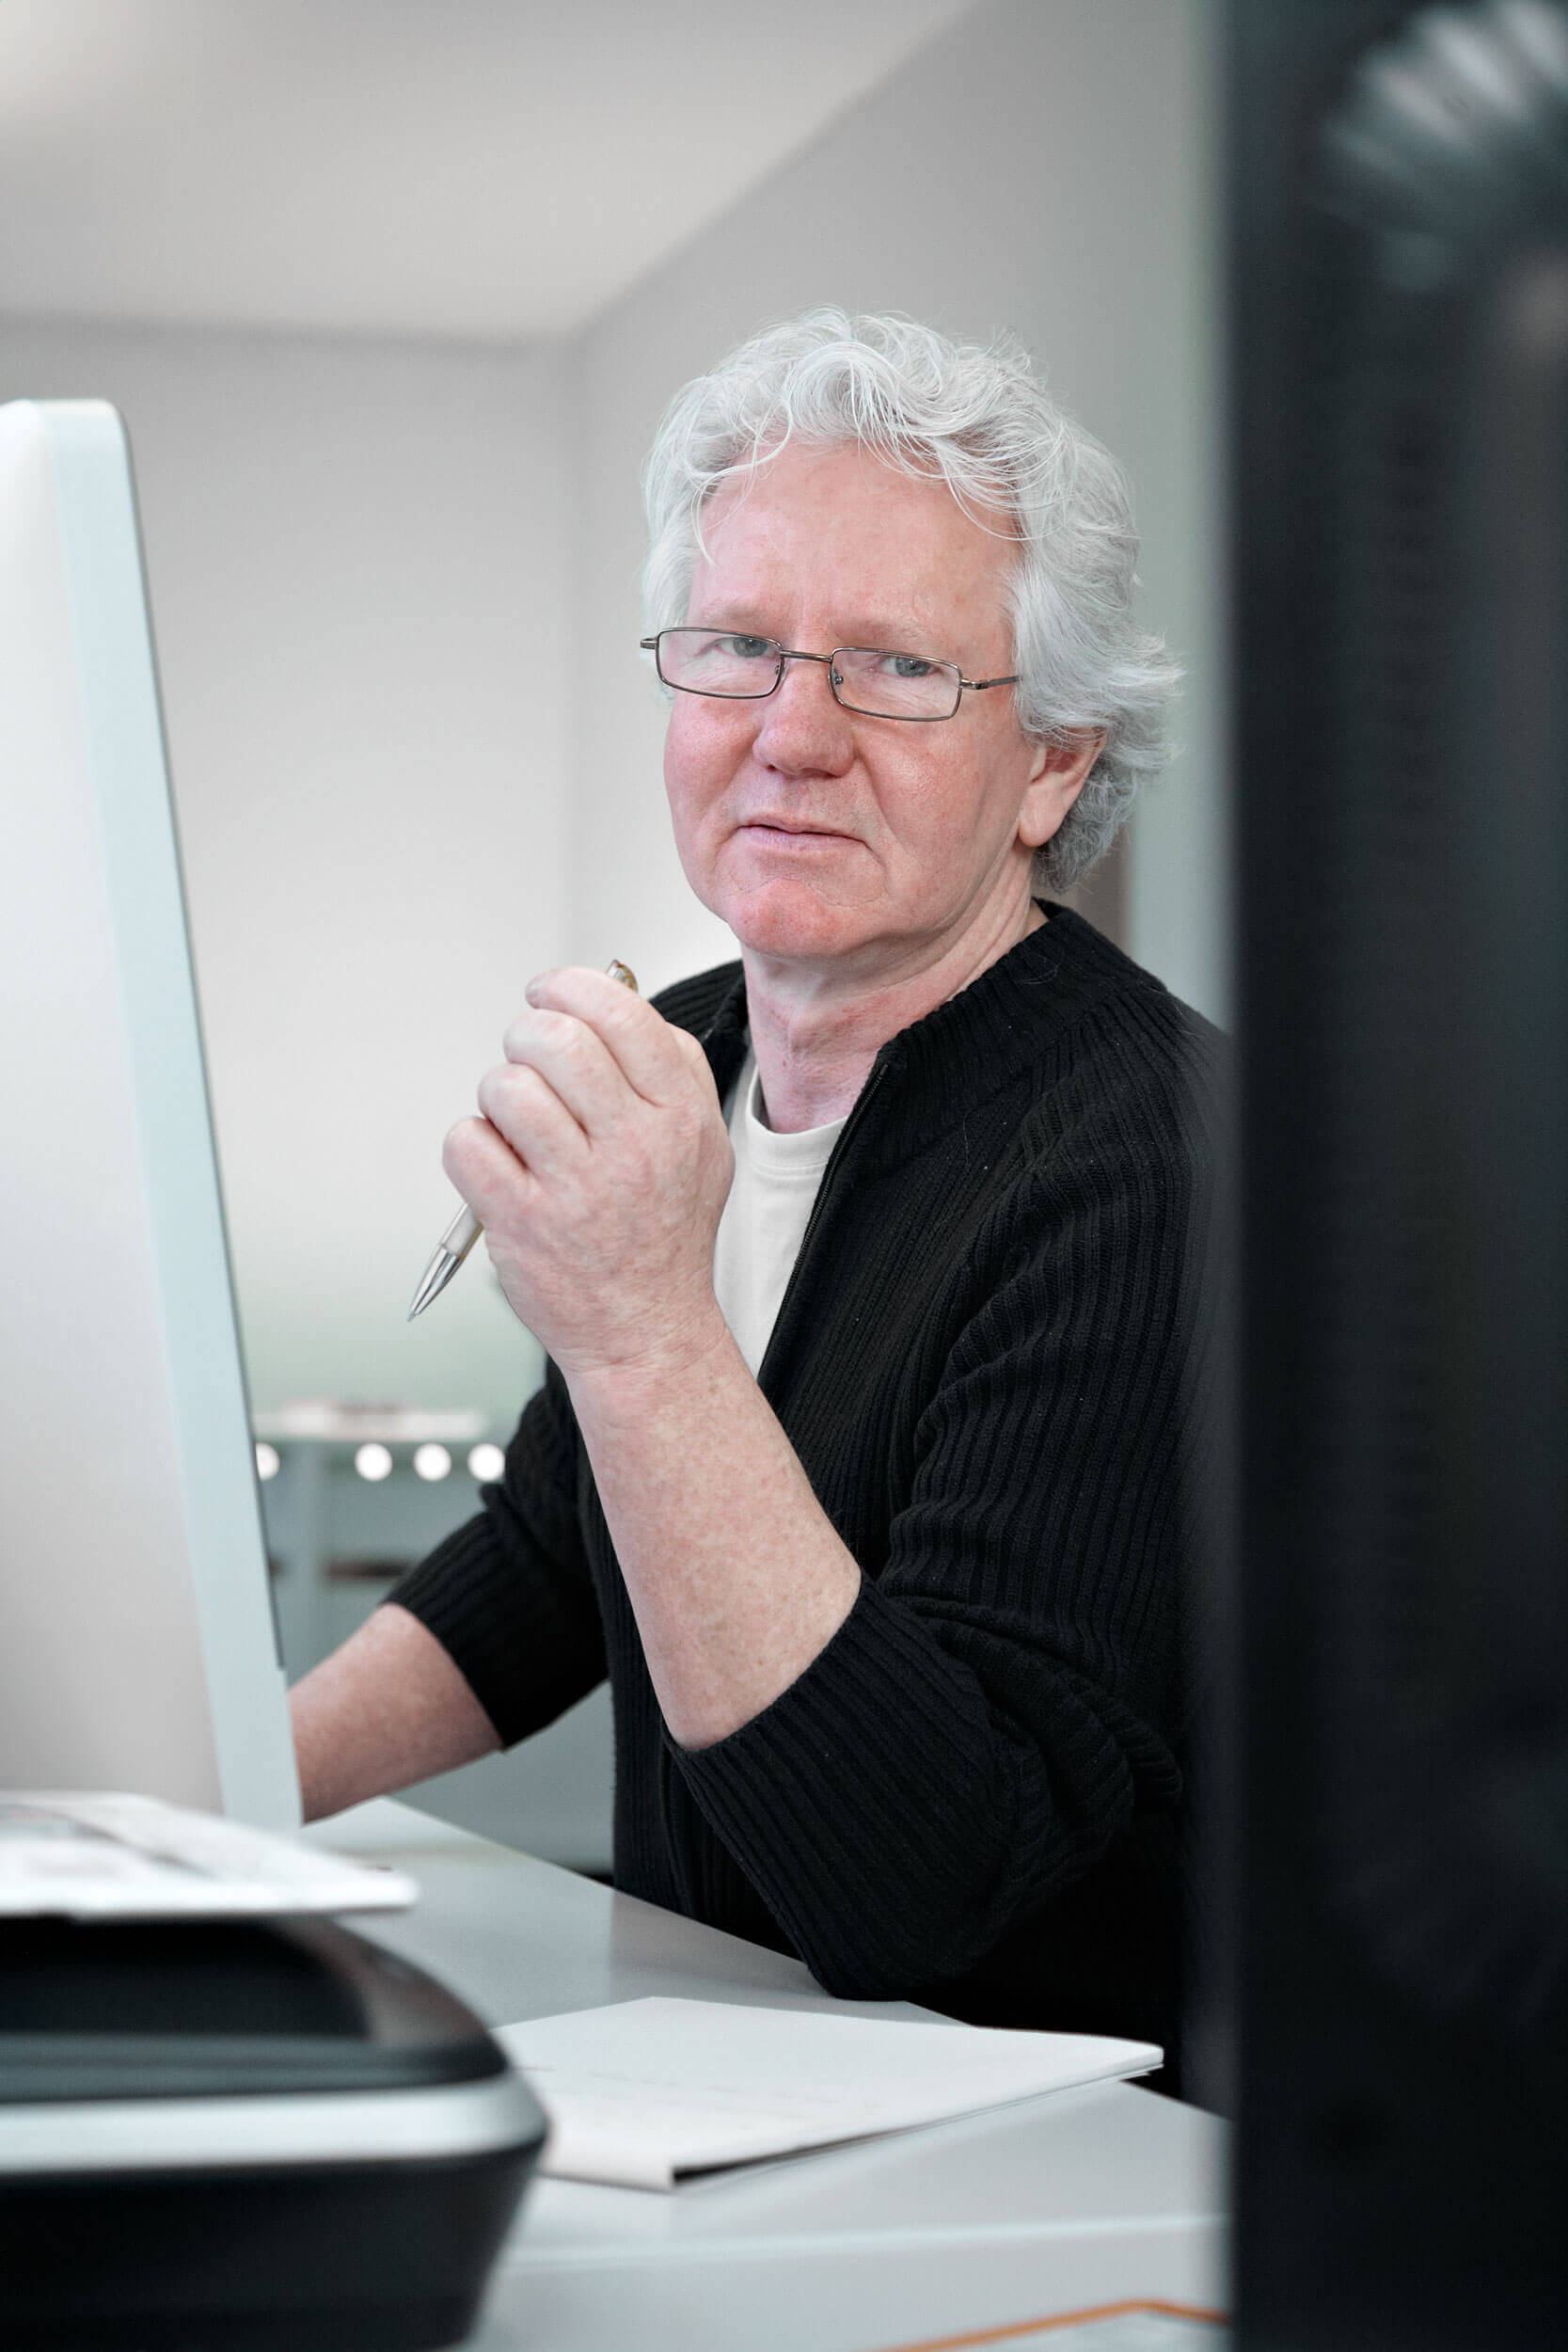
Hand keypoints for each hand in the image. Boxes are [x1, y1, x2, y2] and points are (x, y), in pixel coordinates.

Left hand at [443, 967, 733, 1384]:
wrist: (646, 1331)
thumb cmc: (665, 1234)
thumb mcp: (703, 1144)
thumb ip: (673, 1067)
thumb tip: (614, 996)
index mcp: (679, 1116)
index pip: (620, 1012)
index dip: (569, 987)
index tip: (549, 995)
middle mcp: (633, 1148)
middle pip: (556, 1039)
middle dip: (525, 1034)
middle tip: (526, 1056)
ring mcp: (575, 1188)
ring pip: (506, 1087)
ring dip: (498, 1094)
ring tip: (516, 1124)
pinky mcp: (522, 1223)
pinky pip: (468, 1143)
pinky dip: (470, 1144)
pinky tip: (496, 1164)